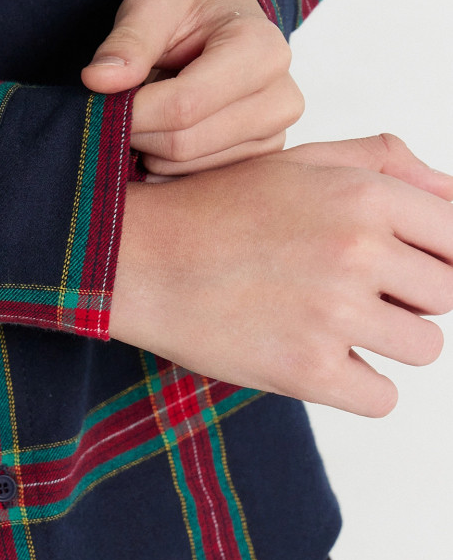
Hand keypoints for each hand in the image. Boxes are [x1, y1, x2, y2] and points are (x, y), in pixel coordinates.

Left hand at [81, 0, 302, 176]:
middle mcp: (281, 98)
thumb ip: (128, 41)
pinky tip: (163, 133)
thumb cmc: (190, 6)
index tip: (101, 103)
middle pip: (184, 143)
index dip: (133, 112)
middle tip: (117, 109)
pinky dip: (166, 164)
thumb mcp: (154, 3)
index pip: (184, 105)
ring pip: (187, 168)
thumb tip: (97, 81)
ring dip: (150, 149)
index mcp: (262, 50)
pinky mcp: (262, 160)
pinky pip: (198, 180)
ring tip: (148, 111)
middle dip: (138, 132)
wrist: (225, 17)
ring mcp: (275, 135)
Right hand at [109, 134, 452, 416]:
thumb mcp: (302, 162)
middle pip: (448, 295)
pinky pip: (384, 398)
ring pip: (425, 348)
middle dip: (410, 298)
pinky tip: (321, 360)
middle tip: (357, 294)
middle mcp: (358, 251)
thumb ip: (387, 165)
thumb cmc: (217, 210)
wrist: (138, 259)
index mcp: (364, 195)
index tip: (404, 270)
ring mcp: (333, 314)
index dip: (437, 257)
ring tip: (335, 326)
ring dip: (388, 344)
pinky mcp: (306, 370)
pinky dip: (359, 386)